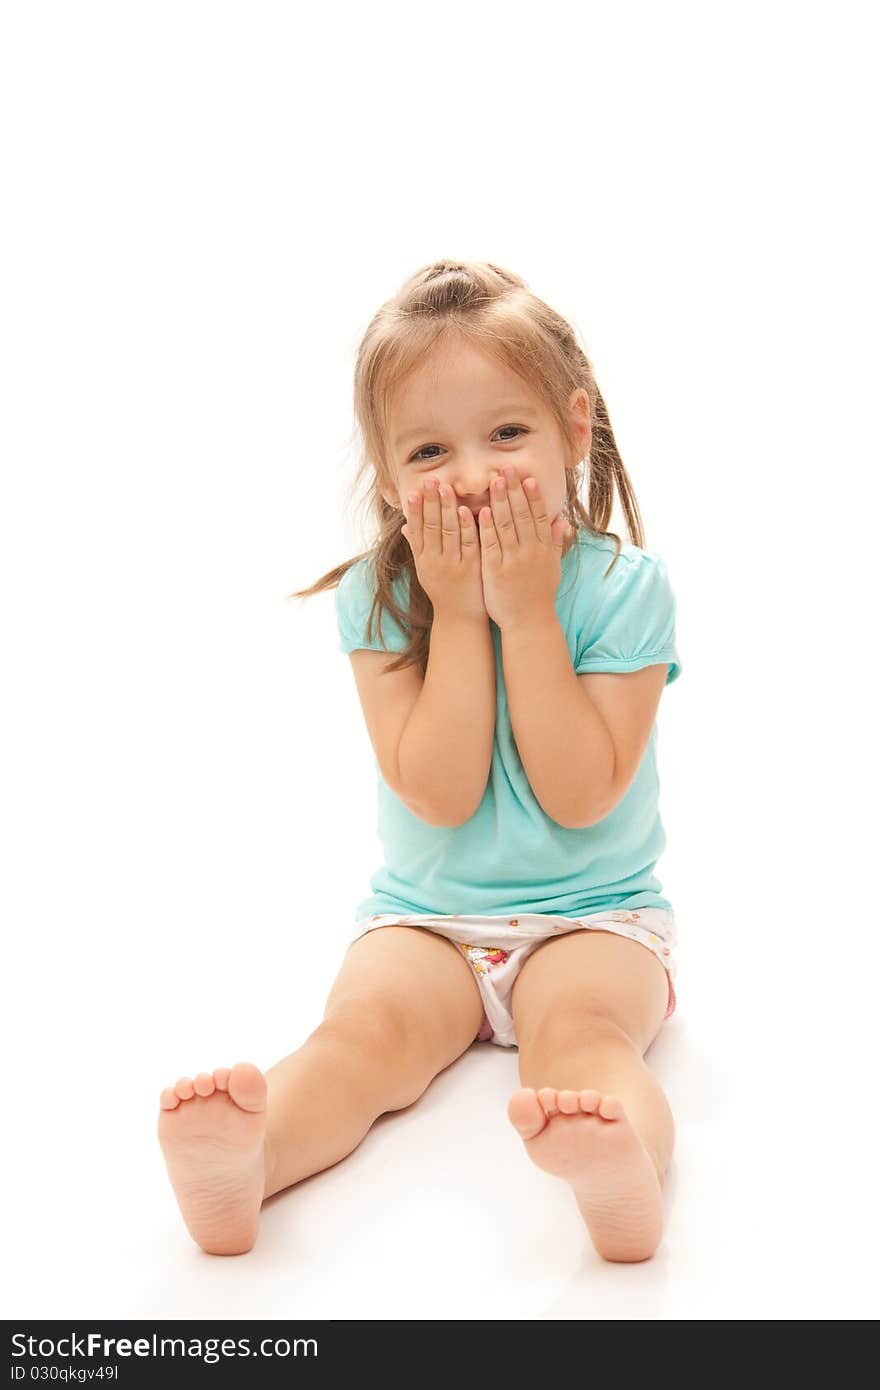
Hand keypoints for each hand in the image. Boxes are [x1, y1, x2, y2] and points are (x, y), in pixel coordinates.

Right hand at [401, 477, 486, 622]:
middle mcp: (435, 561)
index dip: (416, 510)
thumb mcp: (425, 570)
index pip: (417, 529)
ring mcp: (453, 564)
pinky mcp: (471, 568)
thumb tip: (405, 525)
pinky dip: (466, 526)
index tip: (414, 491)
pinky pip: (468, 543)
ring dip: (447, 508)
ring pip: (448, 532)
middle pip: (431, 527)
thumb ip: (417, 546)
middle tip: (430, 480)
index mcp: (423, 559)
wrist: (460, 619)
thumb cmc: (443, 591)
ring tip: (445, 487)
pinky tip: (465, 510)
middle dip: (431, 502)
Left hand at [478, 466, 569, 630]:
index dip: (534, 496)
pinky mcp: (495, 570)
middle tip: (507, 469)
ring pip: (506, 525)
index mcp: (544, 549)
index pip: (539, 517)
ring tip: (494, 481)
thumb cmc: (540, 595)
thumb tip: (564, 521)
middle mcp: (530, 551)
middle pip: (521, 515)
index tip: (529, 477)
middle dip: (514, 490)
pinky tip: (482, 511)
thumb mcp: (553, 567)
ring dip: (500, 501)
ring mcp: (512, 560)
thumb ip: (556, 543)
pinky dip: (486, 527)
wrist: (529, 622)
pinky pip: (491, 544)